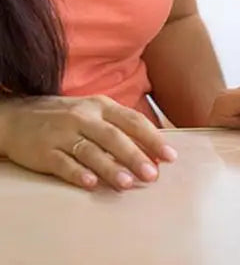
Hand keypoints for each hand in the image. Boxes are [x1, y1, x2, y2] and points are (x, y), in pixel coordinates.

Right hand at [0, 95, 176, 190]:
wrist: (19, 115)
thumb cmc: (67, 116)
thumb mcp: (94, 111)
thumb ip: (120, 126)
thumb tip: (152, 147)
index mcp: (102, 106)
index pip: (133, 121)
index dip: (152, 138)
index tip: (169, 156)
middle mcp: (84, 118)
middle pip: (114, 137)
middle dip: (135, 156)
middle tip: (152, 174)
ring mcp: (63, 133)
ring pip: (91, 151)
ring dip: (110, 168)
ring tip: (127, 183)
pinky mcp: (44, 151)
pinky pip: (63, 163)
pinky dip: (78, 174)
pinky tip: (91, 184)